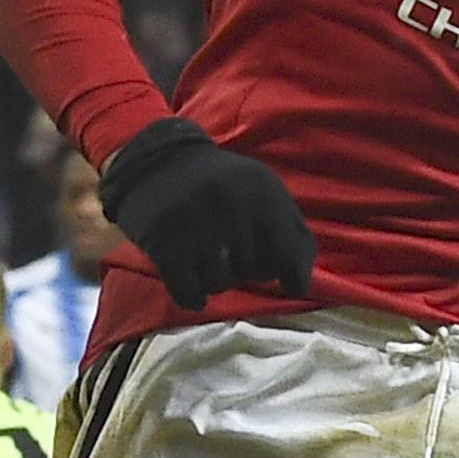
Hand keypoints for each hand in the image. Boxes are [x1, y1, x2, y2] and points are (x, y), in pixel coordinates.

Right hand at [98, 117, 315, 308]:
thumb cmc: (222, 184)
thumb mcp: (265, 192)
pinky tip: (191, 284)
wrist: (157, 161)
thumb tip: (301, 284)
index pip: (288, 254)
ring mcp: (196, 225)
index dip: (288, 275)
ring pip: (220, 285)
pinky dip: (192, 296)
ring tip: (207, 260)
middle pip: (253, 273)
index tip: (282, 281)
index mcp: (263, 193)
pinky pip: (189, 294)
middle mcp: (232, 206)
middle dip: (246, 271)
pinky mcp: (164, 243)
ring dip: (215, 281)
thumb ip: (293, 232)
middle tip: (231, 254)